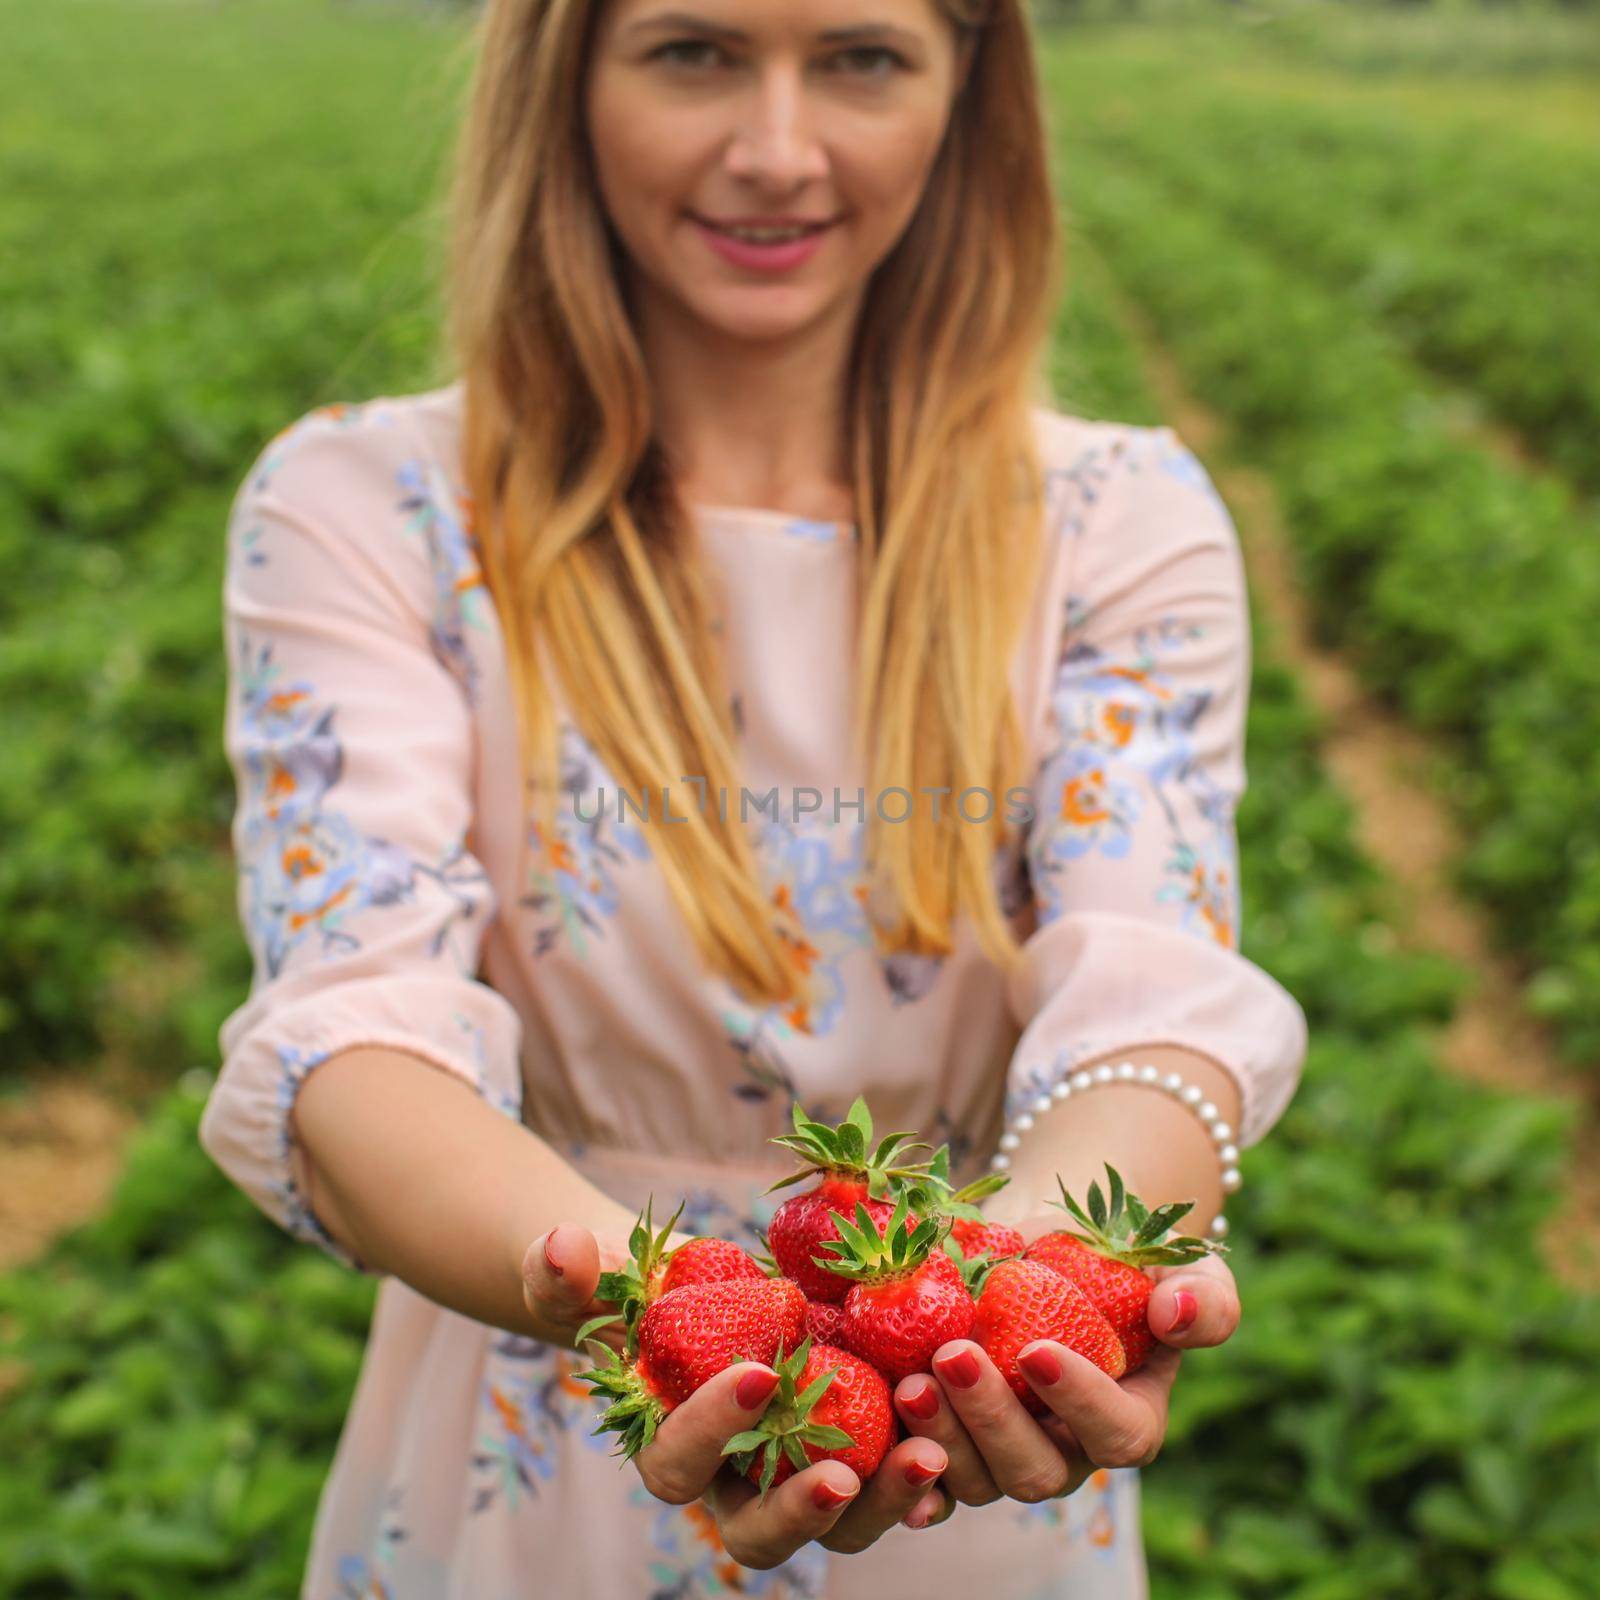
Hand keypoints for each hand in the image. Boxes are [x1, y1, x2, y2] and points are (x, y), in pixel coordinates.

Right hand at [523, 1223, 952, 1563]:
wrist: (696, 1291)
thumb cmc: (633, 1289)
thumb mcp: (588, 1273)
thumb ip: (562, 1268)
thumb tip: (563, 1247)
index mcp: (666, 1448)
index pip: (678, 1467)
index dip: (712, 1433)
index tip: (759, 1372)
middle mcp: (733, 1482)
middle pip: (763, 1531)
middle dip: (803, 1510)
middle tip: (844, 1471)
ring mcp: (797, 1473)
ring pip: (840, 1521)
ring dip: (884, 1499)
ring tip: (929, 1454)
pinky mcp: (853, 1450)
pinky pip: (890, 1482)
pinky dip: (922, 1476)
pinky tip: (955, 1446)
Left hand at [893, 1252, 1239, 1503]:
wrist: (1048, 1245)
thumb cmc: (1122, 1258)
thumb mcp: (1180, 1266)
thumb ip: (1204, 1297)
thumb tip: (1178, 1312)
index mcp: (1129, 1419)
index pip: (1116, 1435)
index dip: (1080, 1402)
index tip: (1037, 1349)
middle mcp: (1065, 1452)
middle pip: (1032, 1470)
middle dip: (992, 1420)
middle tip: (954, 1356)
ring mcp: (1001, 1453)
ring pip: (971, 1478)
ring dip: (939, 1435)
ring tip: (910, 1379)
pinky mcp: (951, 1441)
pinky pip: (926, 1479)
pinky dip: (903, 1474)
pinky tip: (884, 1449)